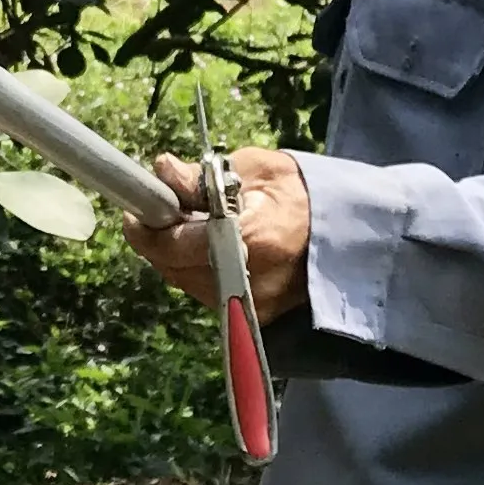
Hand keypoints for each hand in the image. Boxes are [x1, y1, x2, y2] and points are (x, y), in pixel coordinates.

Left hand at [121, 144, 312, 322]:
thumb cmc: (300, 192)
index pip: (178, 243)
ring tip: (186, 224)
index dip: (148, 227)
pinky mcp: (253, 315)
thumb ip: (203, 177)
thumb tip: (163, 169)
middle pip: (174, 266)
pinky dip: (193, 268)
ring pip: (183, 281)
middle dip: (157, 238)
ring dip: (173, 253)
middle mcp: (249, 279)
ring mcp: (251, 303)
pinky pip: (202, 290)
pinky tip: (205, 246)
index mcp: (253, 237)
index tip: (137, 208)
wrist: (347, 233)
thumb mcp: (256, 169)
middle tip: (159, 209)